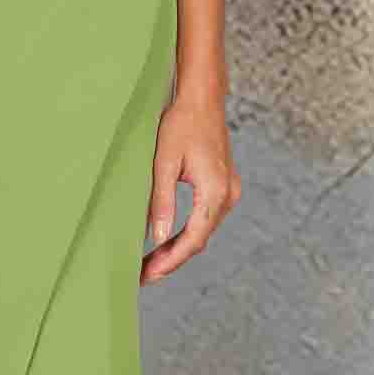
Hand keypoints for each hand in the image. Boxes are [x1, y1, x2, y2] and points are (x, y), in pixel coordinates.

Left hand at [142, 93, 239, 283]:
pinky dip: (187, 234)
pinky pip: (206, 219)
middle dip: (172, 260)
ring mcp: (229, 192)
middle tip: (143, 275)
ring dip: (179, 249)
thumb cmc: (181, 124)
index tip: (148, 275)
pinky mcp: (224, 187)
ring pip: (203, 232)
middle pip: (199, 240)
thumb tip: (156, 238)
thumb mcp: (164, 162)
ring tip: (151, 263)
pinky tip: (167, 241)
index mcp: (215, 191)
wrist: (202, 99)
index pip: (192, 239)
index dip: (170, 261)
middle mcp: (227, 195)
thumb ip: (161, 201)